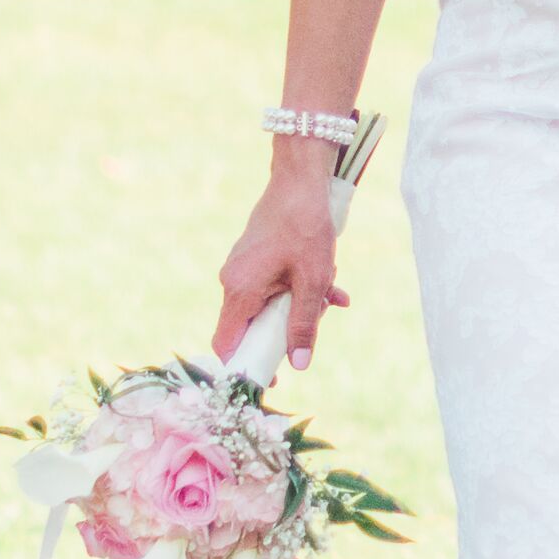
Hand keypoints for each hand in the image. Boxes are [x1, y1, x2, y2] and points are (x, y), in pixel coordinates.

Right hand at [216, 162, 349, 371]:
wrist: (300, 180)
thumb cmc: (306, 227)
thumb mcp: (312, 280)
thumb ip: (304, 324)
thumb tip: (299, 364)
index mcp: (239, 290)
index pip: (227, 343)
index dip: (245, 366)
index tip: (271, 378)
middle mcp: (232, 281)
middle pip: (251, 326)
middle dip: (286, 330)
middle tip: (317, 322)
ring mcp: (241, 268)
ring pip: (267, 305)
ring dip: (299, 306)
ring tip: (331, 293)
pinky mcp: (252, 259)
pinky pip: (270, 286)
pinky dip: (297, 289)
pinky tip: (330, 285)